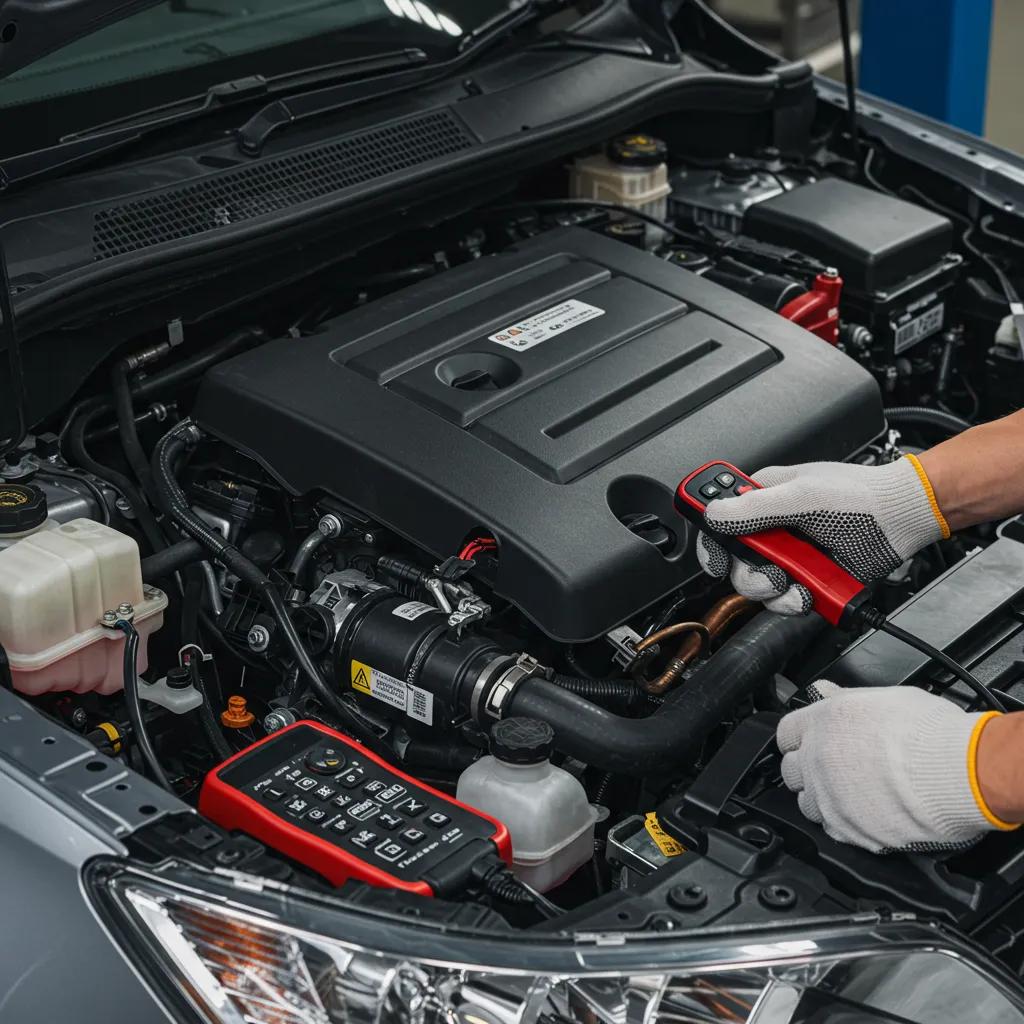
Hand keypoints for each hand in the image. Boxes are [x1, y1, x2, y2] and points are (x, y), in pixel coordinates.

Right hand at [696, 457, 948, 614]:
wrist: (900, 520)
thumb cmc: (860, 495)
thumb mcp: (803, 494)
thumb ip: (756, 506)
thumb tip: (715, 514)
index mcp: (762, 499)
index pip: (718, 520)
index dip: (711, 540)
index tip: (718, 556)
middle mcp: (771, 529)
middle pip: (733, 561)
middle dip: (746, 571)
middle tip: (767, 567)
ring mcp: (788, 556)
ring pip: (756, 585)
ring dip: (771, 589)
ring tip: (792, 580)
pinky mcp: (806, 579)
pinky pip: (783, 600)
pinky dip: (792, 601)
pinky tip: (807, 591)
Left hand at [777, 682, 1017, 851]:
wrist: (958, 773)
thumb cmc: (931, 732)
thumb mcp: (885, 698)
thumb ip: (846, 699)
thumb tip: (828, 692)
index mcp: (823, 723)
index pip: (786, 732)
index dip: (800, 737)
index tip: (808, 742)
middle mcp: (818, 760)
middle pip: (791, 770)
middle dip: (806, 769)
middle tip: (831, 769)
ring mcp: (830, 797)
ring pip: (807, 803)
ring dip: (822, 798)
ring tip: (850, 794)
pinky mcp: (849, 829)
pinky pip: (832, 830)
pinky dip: (843, 825)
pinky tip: (864, 815)